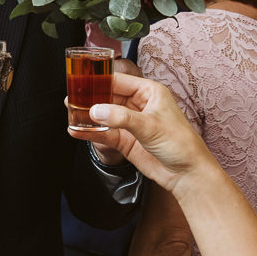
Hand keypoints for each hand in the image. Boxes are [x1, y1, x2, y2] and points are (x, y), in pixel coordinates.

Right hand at [68, 71, 216, 196]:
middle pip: (108, 97)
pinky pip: (104, 134)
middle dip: (90, 99)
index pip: (119, 81)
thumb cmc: (180, 143)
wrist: (186, 174)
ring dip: (88, 116)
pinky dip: (91, 133)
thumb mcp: (150, 125)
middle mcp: (138, 105)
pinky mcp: (126, 141)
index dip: (100, 81)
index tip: (81, 82)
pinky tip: (77, 132)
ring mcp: (131, 123)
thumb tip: (97, 110)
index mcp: (149, 92)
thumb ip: (121, 117)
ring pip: (104, 116)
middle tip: (71, 99)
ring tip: (70, 114)